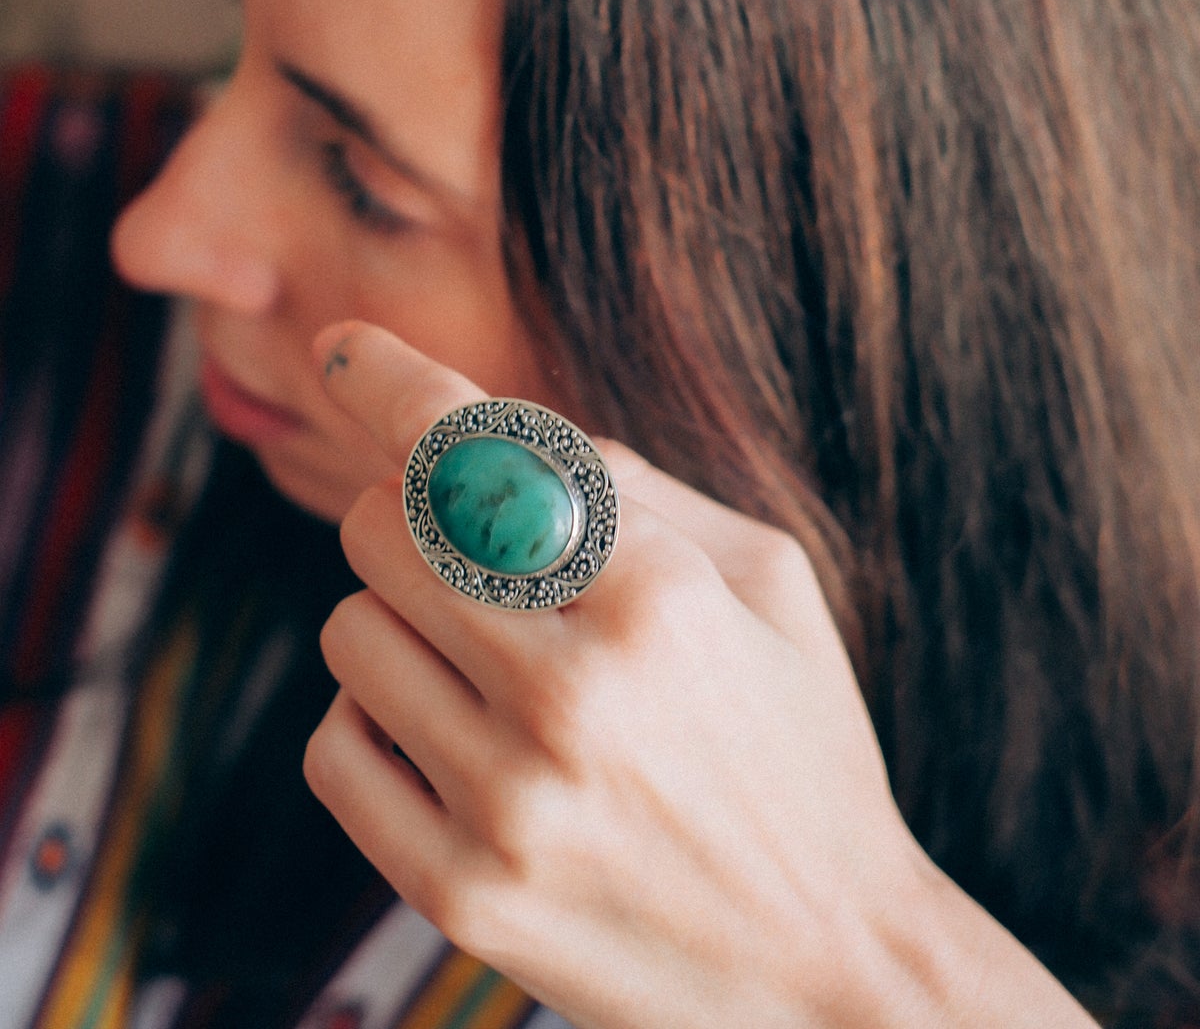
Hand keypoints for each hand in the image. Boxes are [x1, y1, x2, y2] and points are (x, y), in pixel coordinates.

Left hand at [303, 322, 1097, 1028]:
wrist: (830, 969)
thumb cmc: (799, 744)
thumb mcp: (771, 581)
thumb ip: (635, 483)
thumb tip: (489, 421)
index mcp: (659, 596)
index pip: (474, 450)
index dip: (389, 381)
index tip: (339, 348)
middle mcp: (574, 695)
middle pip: (383, 526)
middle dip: (411, 511)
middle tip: (468, 546)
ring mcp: (508, 806)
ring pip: (348, 629)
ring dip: (397, 619)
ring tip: (484, 658)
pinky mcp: (460, 895)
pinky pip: (333, 749)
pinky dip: (373, 719)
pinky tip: (449, 733)